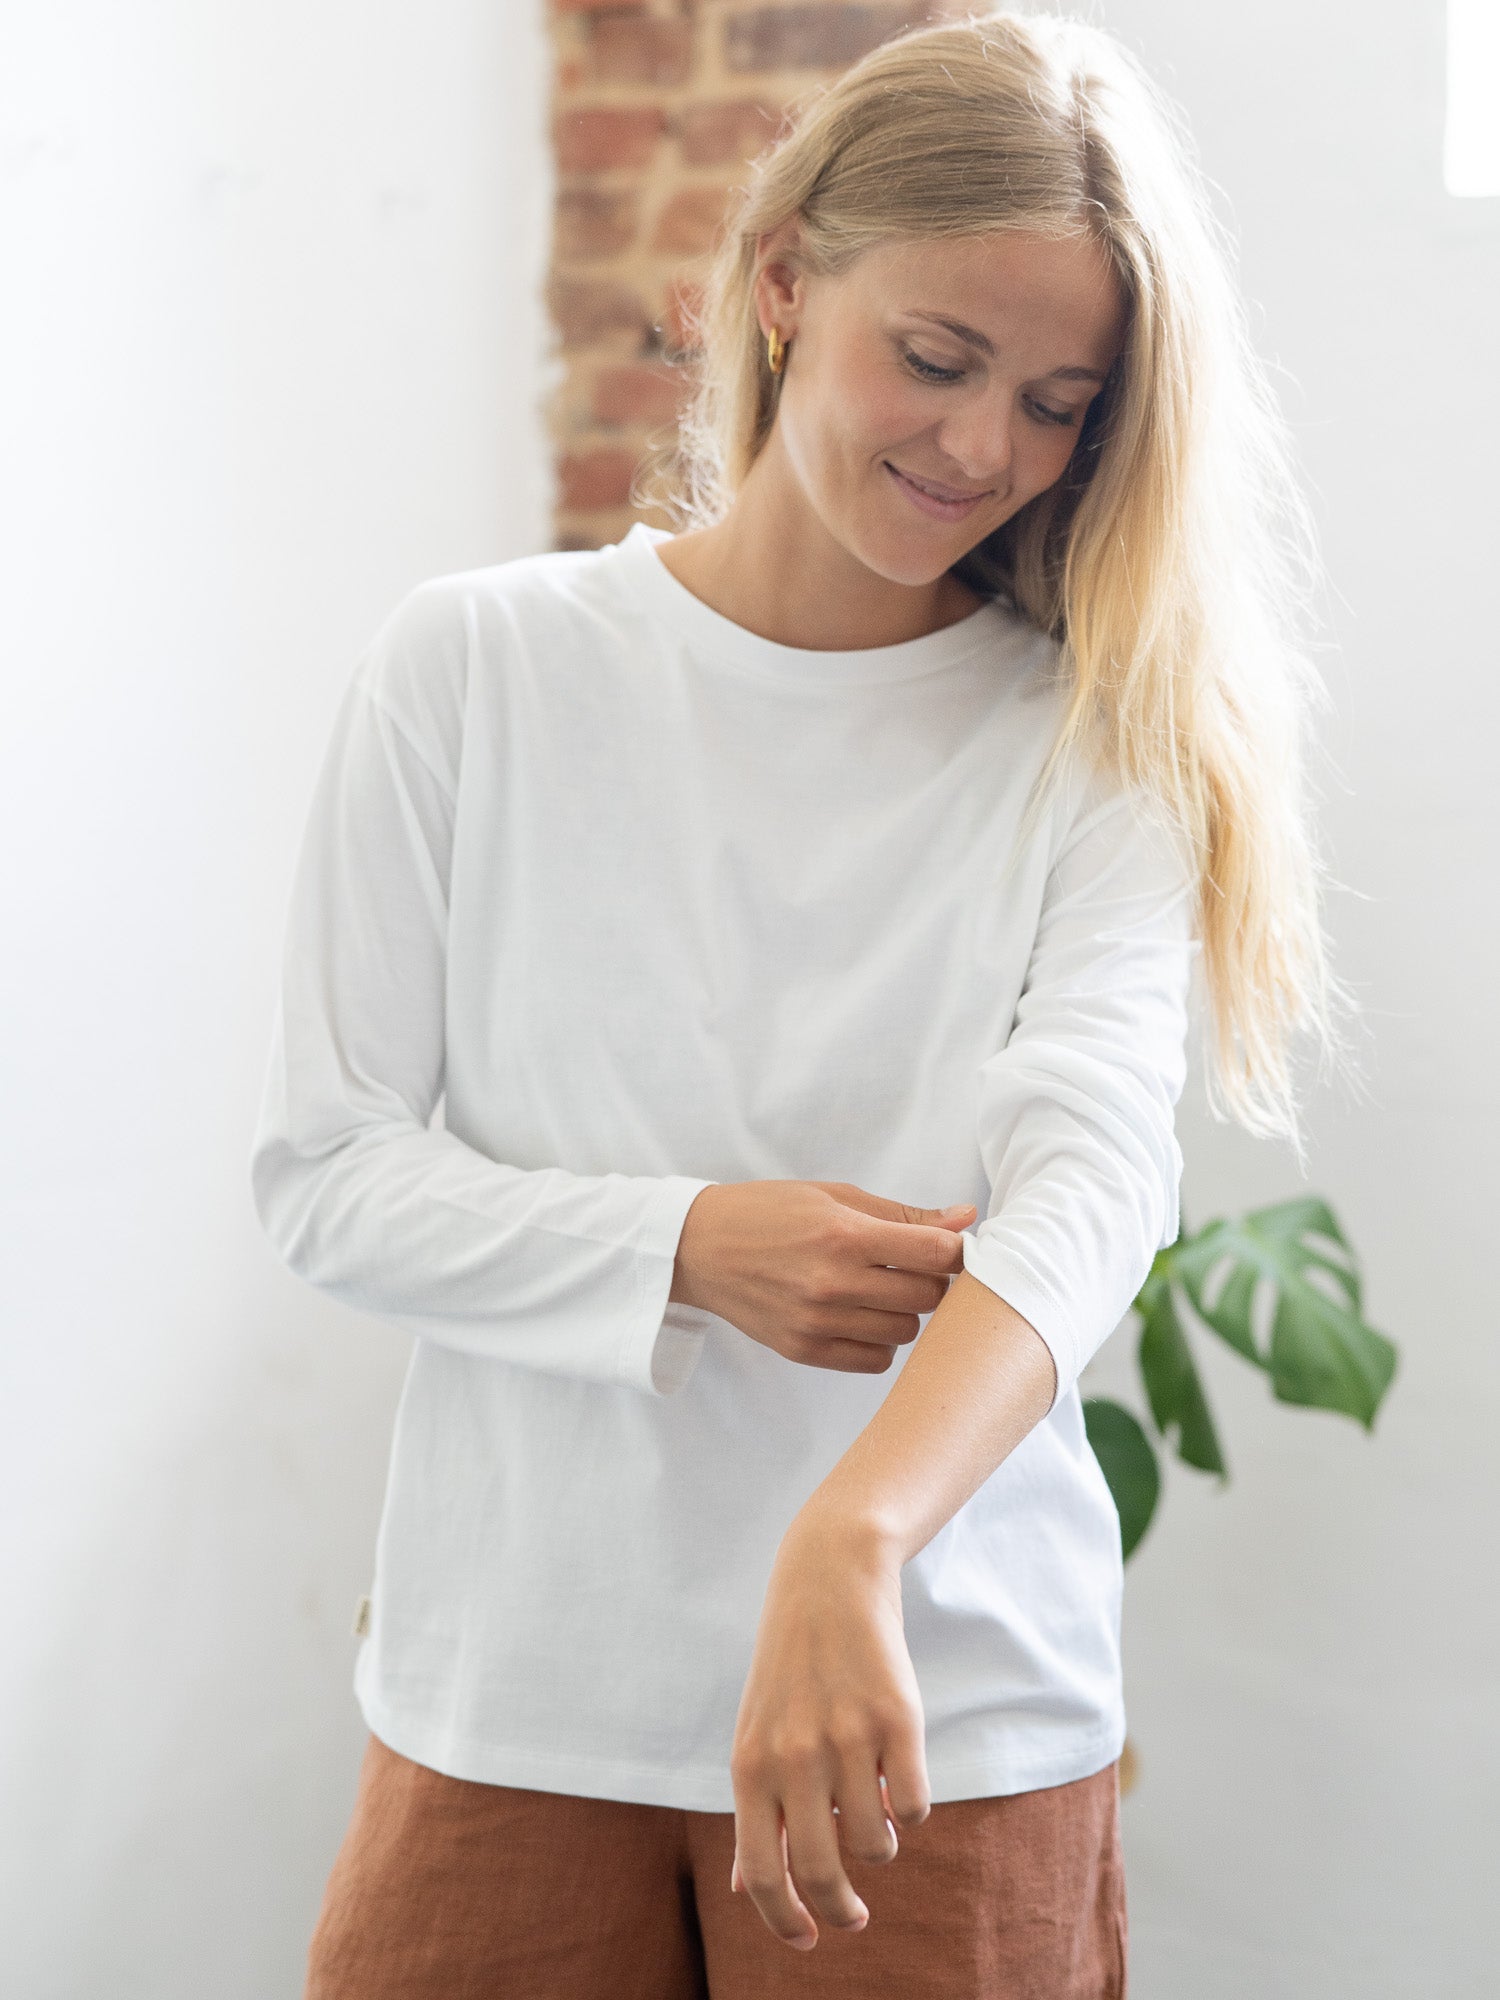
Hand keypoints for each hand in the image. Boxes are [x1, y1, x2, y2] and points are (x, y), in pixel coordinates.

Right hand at [670, 1180, 975, 1372]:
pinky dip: (879, 1341)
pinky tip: (860, 1316)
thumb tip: (966, 1218)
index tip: (947, 1247)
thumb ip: (903, 1214)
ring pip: (906, 1331)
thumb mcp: (835, 1196)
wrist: (700, 1248)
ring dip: (904, 1311)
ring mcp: (818, 1322)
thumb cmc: (769, 1212)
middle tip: (910, 1266)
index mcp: (845, 1234)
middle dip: (930, 1280)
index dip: (955, 1250)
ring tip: (879, 1290)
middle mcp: (834, 1282)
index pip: (937, 1253)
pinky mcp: (805, 1350)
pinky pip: (876, 1360)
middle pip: (929, 1297)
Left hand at [728, 1509, 930, 1948]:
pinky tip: (898, 1780)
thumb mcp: (756, 1736)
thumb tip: (744, 1890)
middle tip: (854, 1917)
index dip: (785, 1921)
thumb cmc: (790, 1669)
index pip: (762, 1873)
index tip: (809, 1939)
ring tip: (874, 1816)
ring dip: (880, 1848)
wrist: (829, 1579)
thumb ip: (755, 1813)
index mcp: (750, 1765)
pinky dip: (911, 1809)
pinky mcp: (898, 1718)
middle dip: (842, 1911)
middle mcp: (795, 1756)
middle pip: (821, 1872)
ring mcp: (848, 1737)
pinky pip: (914, 1805)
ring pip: (876, 1844)